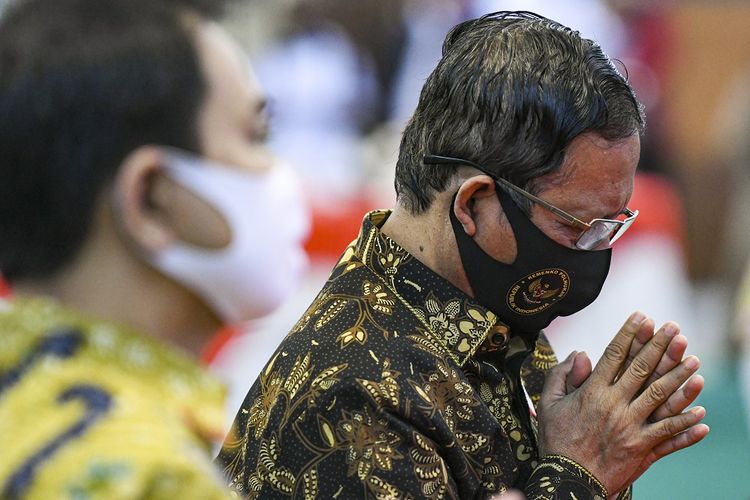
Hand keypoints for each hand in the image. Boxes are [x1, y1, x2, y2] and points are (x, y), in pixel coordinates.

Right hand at [536, 312, 708, 494]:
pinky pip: (668, 433)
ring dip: (679, 378)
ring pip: (660, 397)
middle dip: (659, 346)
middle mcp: (614, 405)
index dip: (630, 334)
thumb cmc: (556, 440)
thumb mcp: (548, 403)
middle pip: (641, 369)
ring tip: (694, 360)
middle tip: (674, 328)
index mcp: (592, 392)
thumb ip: (561, 375)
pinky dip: (685, 424)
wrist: (567, 480)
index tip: (642, 317)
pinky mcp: (641, 448)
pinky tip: (700, 412)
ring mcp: (631, 427)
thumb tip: (580, 353)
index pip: (614, 355)